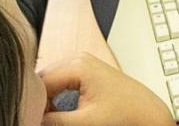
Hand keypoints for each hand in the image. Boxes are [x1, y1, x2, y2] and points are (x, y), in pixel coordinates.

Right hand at [41, 53, 173, 125]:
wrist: (148, 112)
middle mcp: (77, 59)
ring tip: (49, 118)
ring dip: (46, 100)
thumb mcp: (86, 121)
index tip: (31, 118)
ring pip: (50, 82)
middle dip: (39, 101)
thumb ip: (56, 121)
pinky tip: (57, 113)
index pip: (40, 83)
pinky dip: (56, 98)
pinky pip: (60, 83)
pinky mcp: (85, 72)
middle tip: (38, 119)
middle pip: (43, 79)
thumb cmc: (126, 114)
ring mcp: (82, 64)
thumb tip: (33, 120)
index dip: (32, 103)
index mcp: (77, 65)